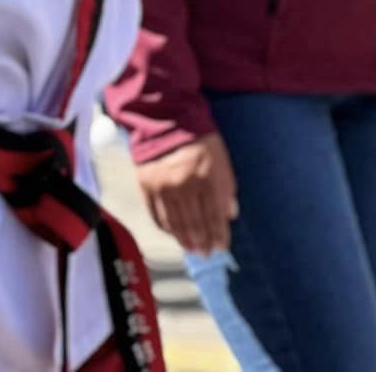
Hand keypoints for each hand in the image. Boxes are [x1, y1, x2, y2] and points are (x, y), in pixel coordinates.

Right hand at [133, 132, 237, 255]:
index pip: (214, 216)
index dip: (219, 235)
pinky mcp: (146, 185)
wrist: (166, 121)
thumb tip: (229, 216)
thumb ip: (226, 190)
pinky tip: (173, 234)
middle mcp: (184, 185)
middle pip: (195, 223)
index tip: (221, 248)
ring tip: (191, 249)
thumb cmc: (200, 141)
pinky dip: (166, 227)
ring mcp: (163, 186)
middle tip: (206, 254)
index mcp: (206, 178)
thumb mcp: (222, 162)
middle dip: (203, 242)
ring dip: (185, 240)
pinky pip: (156, 214)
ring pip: (175, 223)